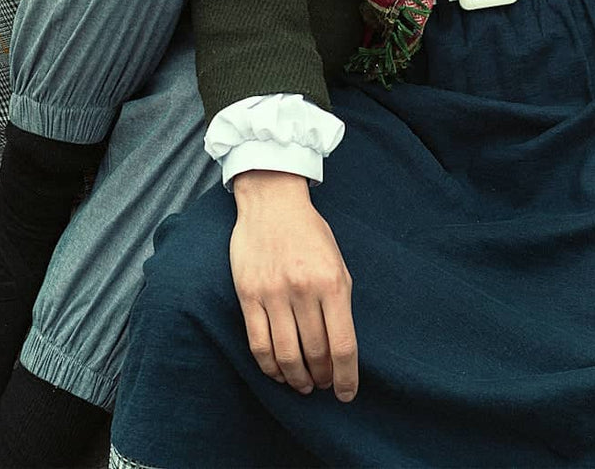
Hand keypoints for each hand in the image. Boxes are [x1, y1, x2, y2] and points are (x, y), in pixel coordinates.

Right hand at [230, 171, 357, 402]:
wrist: (272, 201)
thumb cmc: (310, 234)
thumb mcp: (337, 263)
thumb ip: (340, 304)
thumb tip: (340, 350)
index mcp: (332, 282)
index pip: (342, 345)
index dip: (346, 378)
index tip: (346, 394)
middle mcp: (302, 289)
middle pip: (315, 354)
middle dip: (322, 377)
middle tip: (323, 384)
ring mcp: (272, 293)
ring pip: (286, 355)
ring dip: (297, 378)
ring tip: (303, 383)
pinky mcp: (248, 294)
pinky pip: (258, 344)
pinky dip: (270, 367)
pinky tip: (279, 372)